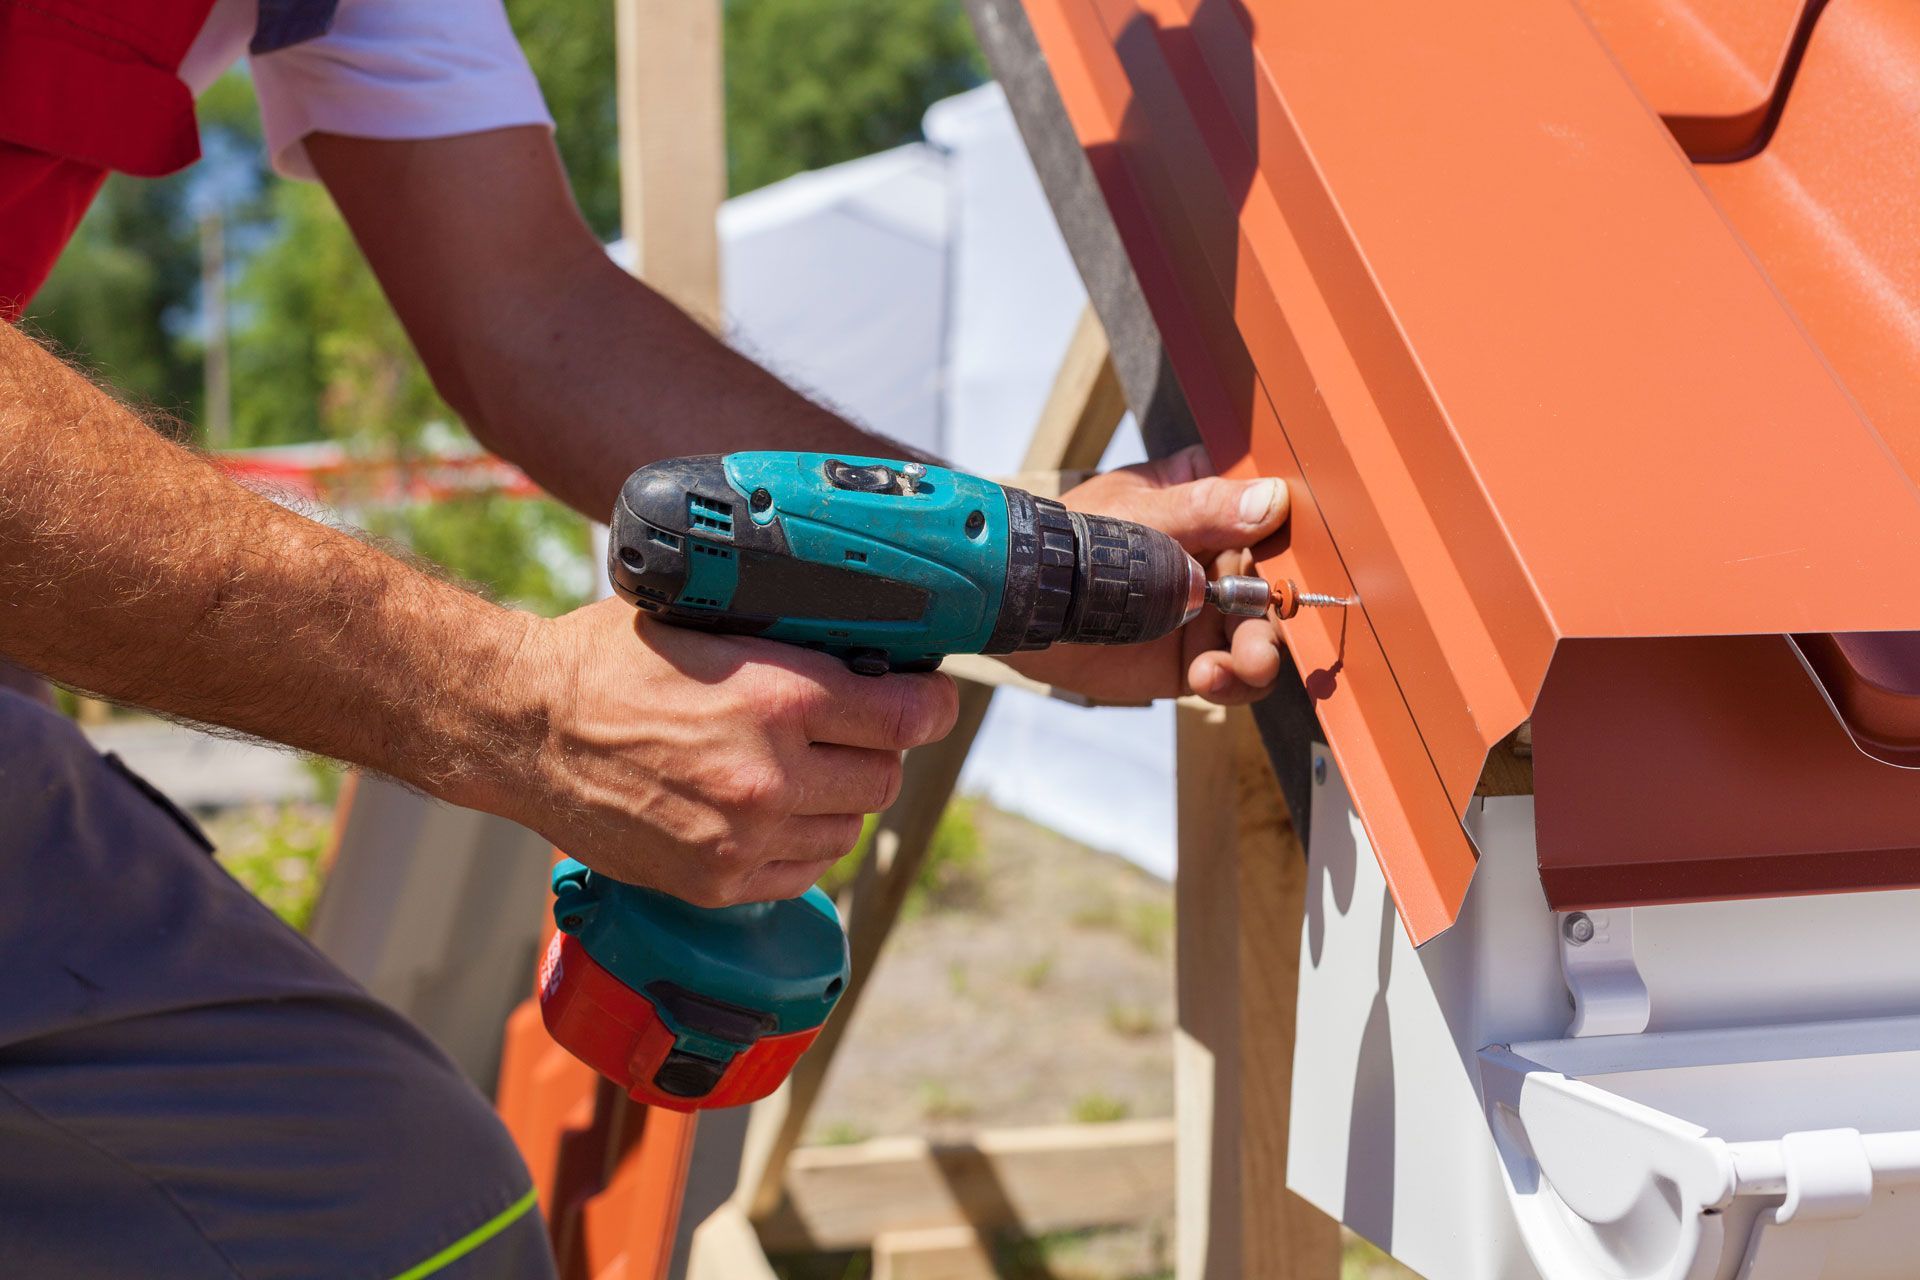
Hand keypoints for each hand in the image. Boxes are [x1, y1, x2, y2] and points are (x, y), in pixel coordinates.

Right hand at [498, 597, 958, 904]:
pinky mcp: (716, 882)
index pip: (907, 716)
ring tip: (799, 772)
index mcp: (778, 697)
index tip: (928, 700)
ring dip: (837, 801)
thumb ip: (794, 649)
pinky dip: (799, 845)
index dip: (929, 705)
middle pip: (883, 777)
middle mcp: (771, 775)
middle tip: (847, 730)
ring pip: (847, 829)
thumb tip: (870, 657)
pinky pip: (802, 873)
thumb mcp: (713, 624)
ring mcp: (744, 838)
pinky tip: (771, 815)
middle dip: (874, 750)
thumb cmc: (609, 663)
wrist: (524, 729)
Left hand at [1008, 444, 1290, 703]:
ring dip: (1262, 652)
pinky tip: (1211, 677)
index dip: (1295, 536)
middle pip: (1277, 582)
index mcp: (1212, 502)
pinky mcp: (1195, 657)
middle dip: (1281, 610)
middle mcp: (1221, 557)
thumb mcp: (1144, 514)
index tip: (1305, 556)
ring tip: (1247, 664)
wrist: (1026, 604)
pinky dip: (1233, 681)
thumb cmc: (1079, 539)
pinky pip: (1233, 674)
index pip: (1271, 512)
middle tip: (1270, 629)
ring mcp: (1211, 611)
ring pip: (1262, 633)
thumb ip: (1206, 508)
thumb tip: (1272, 498)